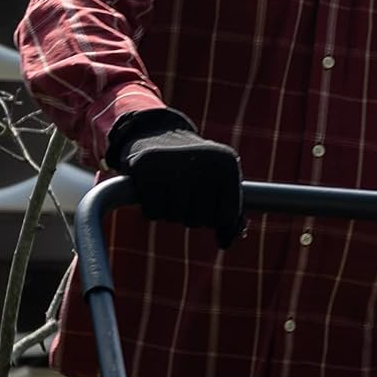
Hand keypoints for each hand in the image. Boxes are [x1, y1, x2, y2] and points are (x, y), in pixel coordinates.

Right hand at [105, 108, 244, 248]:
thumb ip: (231, 217)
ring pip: (177, 217)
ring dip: (172, 212)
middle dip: (192, 214)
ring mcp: (173, 162)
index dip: (215, 215)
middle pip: (201, 219)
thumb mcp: (220, 186)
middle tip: (185, 189)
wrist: (156, 134)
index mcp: (227, 164)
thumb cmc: (195, 167)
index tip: (206, 195)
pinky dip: (152, 208)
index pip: (226, 217)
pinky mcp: (144, 166)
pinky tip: (154, 188)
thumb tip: (224, 242)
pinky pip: (153, 213)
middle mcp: (203, 160)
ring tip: (170, 187)